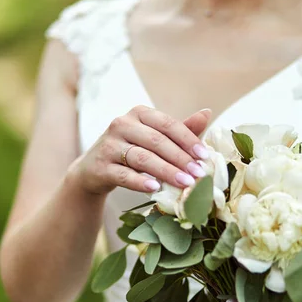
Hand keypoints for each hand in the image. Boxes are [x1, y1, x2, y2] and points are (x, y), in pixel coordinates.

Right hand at [69, 105, 211, 194]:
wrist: (93, 171)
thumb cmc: (131, 151)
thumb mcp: (154, 138)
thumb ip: (179, 129)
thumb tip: (207, 113)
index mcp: (139, 113)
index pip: (168, 124)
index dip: (188, 140)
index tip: (205, 156)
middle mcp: (121, 124)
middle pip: (157, 141)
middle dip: (181, 159)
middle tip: (199, 174)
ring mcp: (109, 145)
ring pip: (142, 158)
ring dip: (166, 171)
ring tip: (185, 184)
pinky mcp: (100, 166)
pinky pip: (124, 175)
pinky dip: (140, 182)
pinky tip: (156, 189)